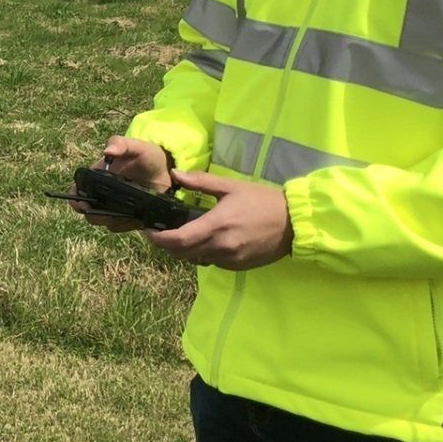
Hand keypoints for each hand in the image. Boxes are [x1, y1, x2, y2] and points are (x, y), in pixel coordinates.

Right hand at [73, 136, 172, 231]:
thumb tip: (107, 151)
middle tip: (107, 214)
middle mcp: (101, 196)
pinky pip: (121, 226)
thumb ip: (122, 144)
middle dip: (94, 215)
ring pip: (104, 222)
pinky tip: (136, 217)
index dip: (75, 200)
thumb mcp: (136, 146)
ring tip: (126, 213)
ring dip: (112, 220)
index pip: (77, 192)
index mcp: (96, 179)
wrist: (164, 170)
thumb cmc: (146, 155)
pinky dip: (126, 224)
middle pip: (88, 212)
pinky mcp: (127, 218)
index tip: (82, 203)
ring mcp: (114, 208)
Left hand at [146, 171, 292, 269]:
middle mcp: (221, 247)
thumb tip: (176, 174)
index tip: (148, 231)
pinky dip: (203, 254)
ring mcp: (230, 259)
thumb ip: (201, 182)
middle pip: (182, 254)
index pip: (178, 240)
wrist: (294, 223)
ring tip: (184, 235)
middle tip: (161, 233)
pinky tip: (207, 241)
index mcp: (216, 225)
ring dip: (185, 251)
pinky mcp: (238, 266)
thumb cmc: (263, 201)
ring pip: (196, 260)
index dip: (158, 239)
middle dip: (167, 245)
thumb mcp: (231, 187)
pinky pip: (212, 263)